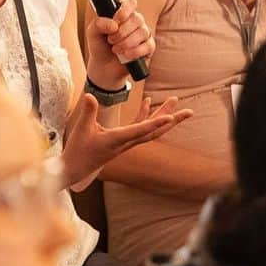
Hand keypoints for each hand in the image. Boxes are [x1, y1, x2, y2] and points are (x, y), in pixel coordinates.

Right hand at [62, 93, 190, 188]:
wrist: (75, 169)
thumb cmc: (78, 151)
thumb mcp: (81, 130)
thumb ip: (88, 112)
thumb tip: (90, 96)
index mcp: (117, 140)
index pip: (140, 130)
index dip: (155, 122)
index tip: (171, 116)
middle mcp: (126, 142)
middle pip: (154, 131)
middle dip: (172, 120)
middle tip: (189, 111)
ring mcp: (126, 142)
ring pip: (149, 129)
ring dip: (163, 115)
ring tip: (174, 101)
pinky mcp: (122, 140)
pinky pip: (138, 127)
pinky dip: (145, 115)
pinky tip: (148, 102)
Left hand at [85, 0, 153, 90]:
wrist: (104, 67)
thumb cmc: (100, 46)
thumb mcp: (92, 33)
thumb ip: (98, 24)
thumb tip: (113, 25)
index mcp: (122, 14)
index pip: (130, 3)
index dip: (124, 11)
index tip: (115, 21)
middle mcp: (135, 22)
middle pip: (137, 19)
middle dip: (122, 32)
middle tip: (110, 40)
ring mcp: (143, 34)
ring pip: (143, 32)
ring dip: (127, 42)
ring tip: (115, 49)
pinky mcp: (148, 48)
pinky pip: (148, 45)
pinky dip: (135, 51)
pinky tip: (125, 55)